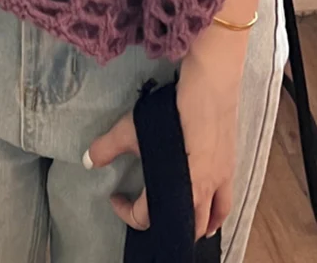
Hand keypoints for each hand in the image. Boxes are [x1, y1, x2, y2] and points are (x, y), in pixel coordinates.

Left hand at [86, 32, 246, 240]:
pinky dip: (217, 215)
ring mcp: (218, 182)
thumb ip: (108, 147)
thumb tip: (87, 161)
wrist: (207, 89)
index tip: (116, 196)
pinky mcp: (229, 170)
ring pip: (209, 220)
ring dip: (196, 227)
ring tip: (184, 223)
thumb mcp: (132, 128)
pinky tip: (211, 211)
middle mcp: (199, 193)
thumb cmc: (171, 112)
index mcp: (173, 188)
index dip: (126, 212)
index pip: (146, 217)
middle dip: (165, 226)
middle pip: (185, 227)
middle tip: (150, 211)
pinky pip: (225, 203)